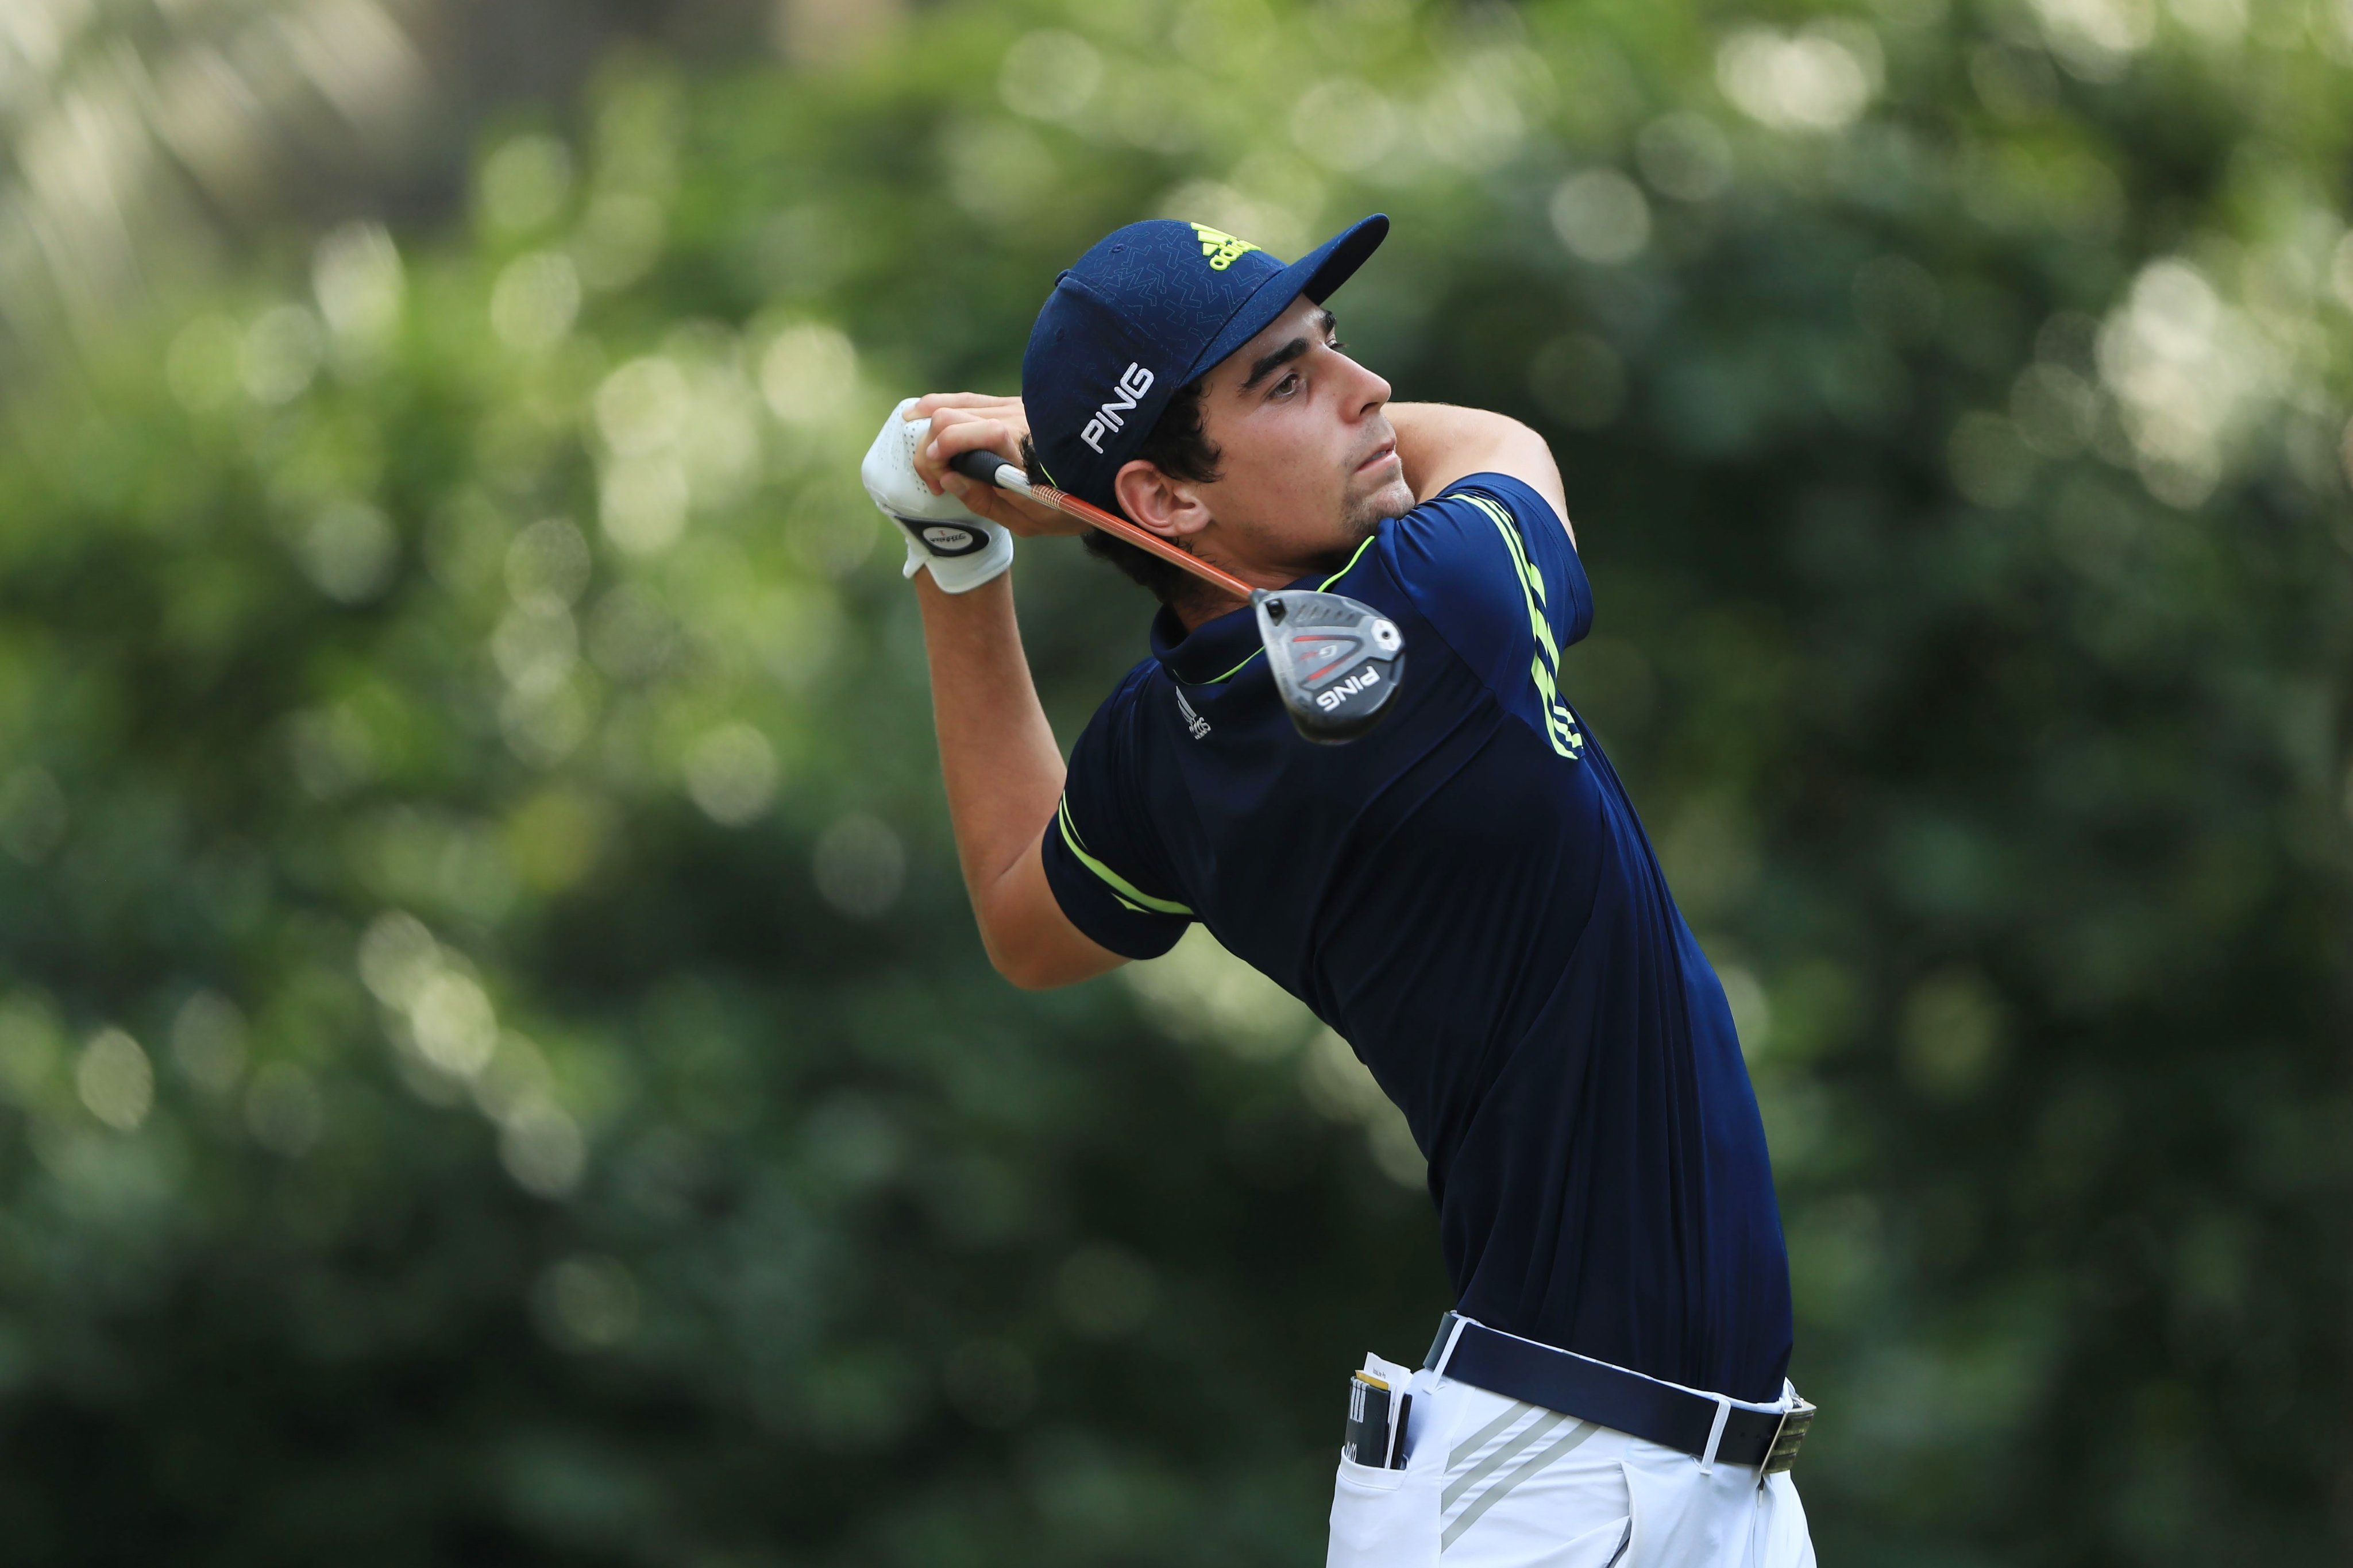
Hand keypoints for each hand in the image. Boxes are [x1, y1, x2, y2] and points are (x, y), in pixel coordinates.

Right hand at [907, 393, 1086, 538]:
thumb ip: (985, 501)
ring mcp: (1016, 407)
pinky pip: (969, 399)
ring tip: (919, 445)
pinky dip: (942, 406)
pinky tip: (922, 413)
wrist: (1108, 478)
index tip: (938, 481)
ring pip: (956, 402)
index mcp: (1021, 449)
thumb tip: (948, 479)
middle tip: (935, 480)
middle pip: (951, 417)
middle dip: (929, 447)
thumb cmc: (1071, 505)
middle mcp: (1017, 419)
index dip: (941, 453)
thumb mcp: (1029, 520)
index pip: (966, 434)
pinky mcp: (1014, 404)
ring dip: (930, 425)